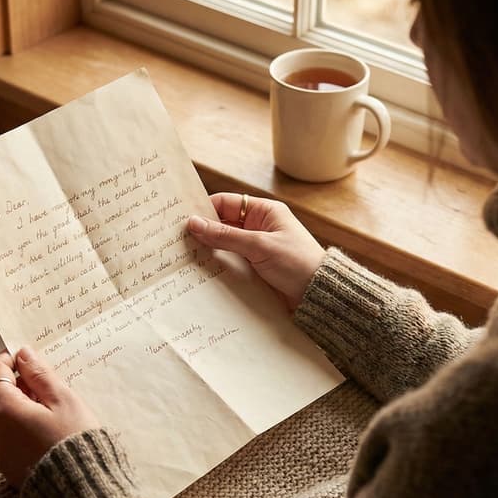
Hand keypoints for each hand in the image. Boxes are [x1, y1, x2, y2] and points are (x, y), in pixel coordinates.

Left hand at [0, 346, 99, 487]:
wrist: (81, 491)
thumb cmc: (75, 440)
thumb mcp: (63, 400)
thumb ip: (40, 374)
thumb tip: (23, 354)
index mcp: (5, 409)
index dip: (10, 359)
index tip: (27, 355)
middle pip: (1, 396)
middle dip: (22, 387)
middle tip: (52, 387)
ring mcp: (0, 453)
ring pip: (7, 419)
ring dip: (24, 410)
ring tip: (55, 414)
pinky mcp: (9, 470)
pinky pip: (13, 441)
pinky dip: (25, 431)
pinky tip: (50, 435)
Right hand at [187, 193, 324, 309]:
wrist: (318, 294)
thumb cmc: (297, 263)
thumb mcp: (259, 246)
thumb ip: (226, 235)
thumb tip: (194, 223)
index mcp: (265, 212)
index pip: (227, 203)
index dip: (205, 209)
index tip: (183, 220)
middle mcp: (259, 227)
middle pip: (223, 224)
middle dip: (204, 231)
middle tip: (179, 239)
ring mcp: (257, 248)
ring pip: (225, 244)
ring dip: (210, 250)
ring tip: (186, 256)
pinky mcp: (256, 267)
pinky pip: (231, 261)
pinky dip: (218, 264)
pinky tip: (203, 271)